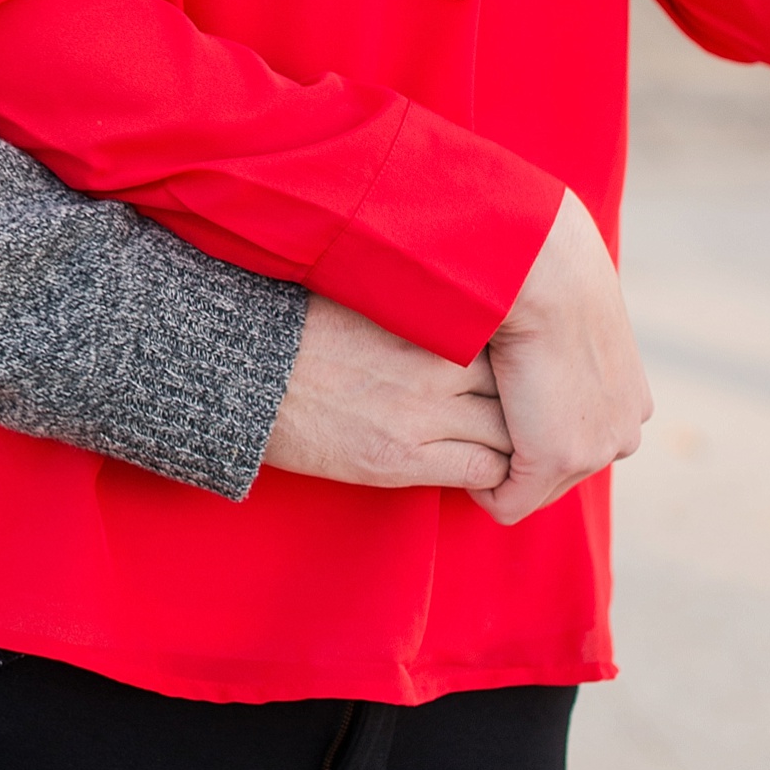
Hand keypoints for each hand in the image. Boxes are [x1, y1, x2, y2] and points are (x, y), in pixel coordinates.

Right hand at [263, 291, 512, 490]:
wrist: (245, 374)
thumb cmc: (297, 329)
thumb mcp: (364, 297)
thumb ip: (417, 307)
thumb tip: (450, 303)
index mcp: (425, 321)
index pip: (506, 341)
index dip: (515, 360)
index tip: (514, 369)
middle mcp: (433, 366)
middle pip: (517, 387)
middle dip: (525, 402)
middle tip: (522, 413)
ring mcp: (421, 415)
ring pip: (511, 433)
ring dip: (513, 440)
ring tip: (505, 442)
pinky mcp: (401, 461)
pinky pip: (482, 470)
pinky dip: (492, 472)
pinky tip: (480, 468)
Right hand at [472, 190, 650, 525]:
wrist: (541, 270)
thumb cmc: (545, 274)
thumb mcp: (571, 314)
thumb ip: (567, 346)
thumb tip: (545, 349)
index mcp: (629, 399)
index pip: (581, 439)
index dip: (537, 428)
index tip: (502, 406)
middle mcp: (623, 430)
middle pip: (563, 470)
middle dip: (520, 453)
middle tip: (480, 419)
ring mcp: (596, 449)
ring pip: (536, 487)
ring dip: (501, 466)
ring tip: (466, 428)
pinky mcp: (555, 458)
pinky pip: (507, 503)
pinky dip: (480, 489)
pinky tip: (455, 452)